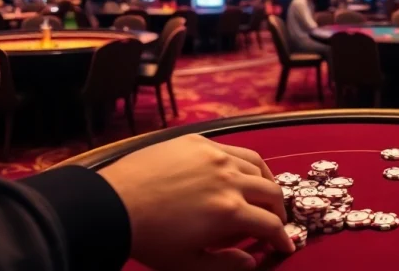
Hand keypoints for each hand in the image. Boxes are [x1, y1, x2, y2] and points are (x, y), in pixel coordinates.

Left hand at [99, 134, 291, 270]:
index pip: (271, 224)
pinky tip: (240, 170)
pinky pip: (234, 149)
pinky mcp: (198, 141)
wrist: (112, 203)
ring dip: (267, 182)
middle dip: (279, 210)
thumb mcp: (188, 264)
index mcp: (229, 211)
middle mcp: (229, 178)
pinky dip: (246, 162)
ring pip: (257, 164)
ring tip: (264, 193)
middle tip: (275, 221)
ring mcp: (215, 155)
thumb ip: (225, 264)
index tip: (286, 245)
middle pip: (271, 191)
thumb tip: (252, 260)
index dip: (282, 238)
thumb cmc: (149, 239)